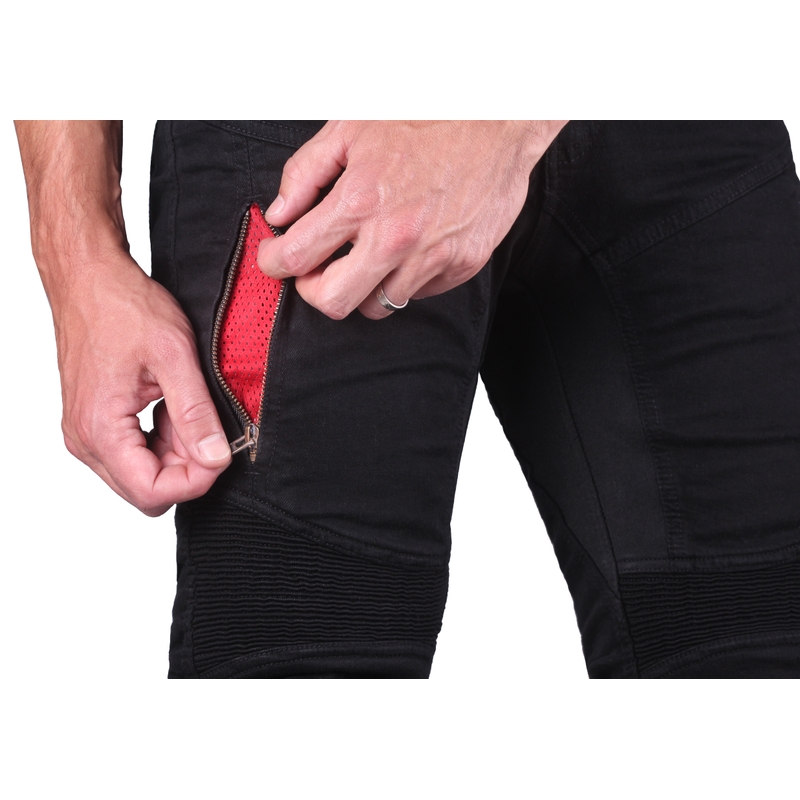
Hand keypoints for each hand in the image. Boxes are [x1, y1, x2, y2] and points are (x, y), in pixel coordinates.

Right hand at [54, 254, 230, 515]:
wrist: (88, 278)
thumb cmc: (122, 306)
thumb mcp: (174, 356)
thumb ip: (195, 413)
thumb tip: (216, 457)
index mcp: (100, 429)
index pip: (151, 492)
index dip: (194, 481)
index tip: (221, 454)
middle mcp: (86, 439)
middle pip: (145, 490)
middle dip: (186, 469)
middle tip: (209, 429)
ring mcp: (87, 432)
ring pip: (141, 474)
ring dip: (175, 453)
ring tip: (188, 408)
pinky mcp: (94, 422)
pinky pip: (133, 452)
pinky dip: (160, 440)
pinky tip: (172, 407)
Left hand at [258, 120, 566, 318]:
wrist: (499, 120)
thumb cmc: (426, 117)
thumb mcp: (351, 128)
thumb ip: (305, 173)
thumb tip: (279, 213)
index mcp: (360, 201)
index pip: (297, 257)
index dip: (273, 262)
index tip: (274, 258)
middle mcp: (394, 238)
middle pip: (333, 302)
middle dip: (313, 291)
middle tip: (314, 272)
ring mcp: (430, 258)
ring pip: (377, 306)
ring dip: (362, 286)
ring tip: (365, 257)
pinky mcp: (460, 267)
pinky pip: (417, 295)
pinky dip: (403, 280)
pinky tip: (406, 251)